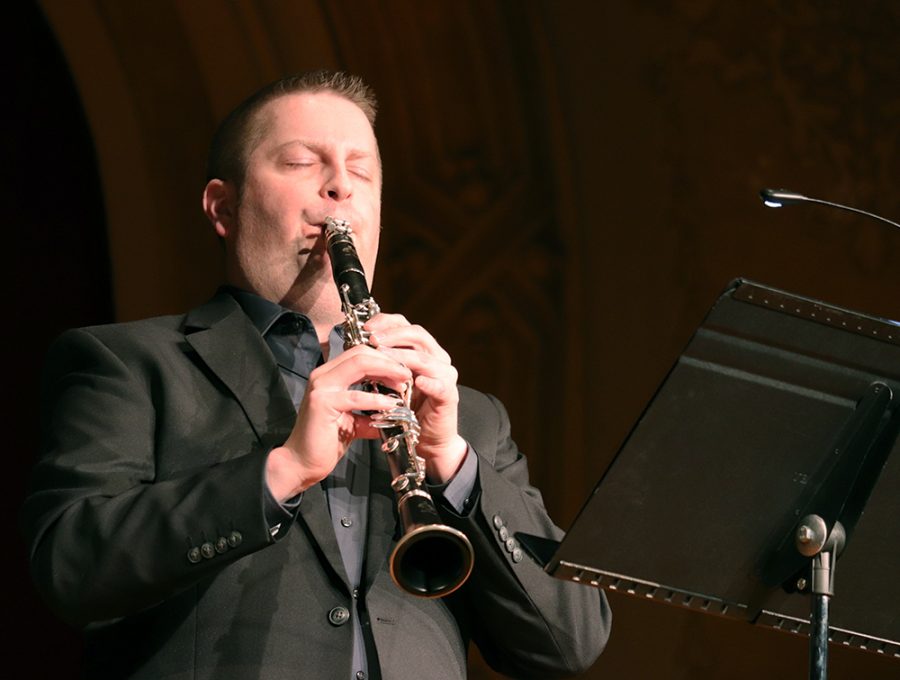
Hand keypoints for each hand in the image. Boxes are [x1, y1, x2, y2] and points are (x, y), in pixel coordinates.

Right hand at [265, 344, 412, 500]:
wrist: (302, 464)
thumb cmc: (325, 442)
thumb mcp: (354, 422)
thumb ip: (370, 412)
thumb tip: (394, 412)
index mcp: (329, 376)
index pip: (360, 353)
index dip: (384, 359)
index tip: (403, 371)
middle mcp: (322, 375)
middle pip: (361, 353)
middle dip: (388, 361)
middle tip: (407, 374)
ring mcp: (320, 387)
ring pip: (359, 365)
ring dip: (386, 372)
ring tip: (403, 385)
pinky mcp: (322, 403)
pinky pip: (355, 396)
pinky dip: (376, 399)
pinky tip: (391, 405)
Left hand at [365, 313, 466, 483]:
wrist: (427, 440)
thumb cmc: (405, 409)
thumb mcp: (390, 381)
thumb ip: (382, 363)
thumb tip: (356, 346)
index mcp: (423, 351)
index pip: (406, 326)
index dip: (386, 322)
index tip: (366, 327)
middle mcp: (437, 358)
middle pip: (417, 335)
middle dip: (392, 335)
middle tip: (372, 339)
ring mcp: (446, 377)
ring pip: (424, 358)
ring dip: (402, 356)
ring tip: (382, 356)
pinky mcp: (449, 396)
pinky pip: (440, 386)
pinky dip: (429, 383)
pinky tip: (416, 382)